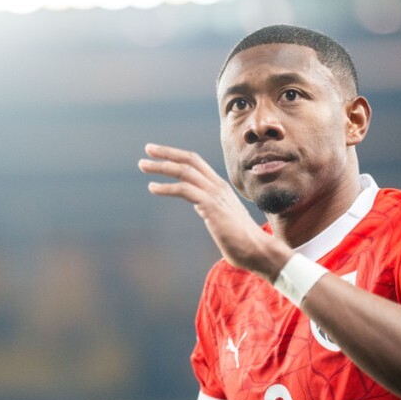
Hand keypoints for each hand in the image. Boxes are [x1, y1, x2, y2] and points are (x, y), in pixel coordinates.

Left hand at [138, 143, 290, 280]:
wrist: (258, 250)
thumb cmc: (242, 242)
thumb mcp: (225, 220)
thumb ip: (213, 212)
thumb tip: (204, 212)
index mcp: (221, 189)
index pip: (198, 163)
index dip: (178, 156)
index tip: (160, 153)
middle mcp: (218, 187)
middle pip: (190, 160)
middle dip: (167, 152)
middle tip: (148, 149)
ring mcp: (215, 195)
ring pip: (184, 171)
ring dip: (161, 167)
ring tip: (143, 165)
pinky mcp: (210, 206)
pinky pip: (184, 190)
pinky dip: (166, 187)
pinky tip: (153, 188)